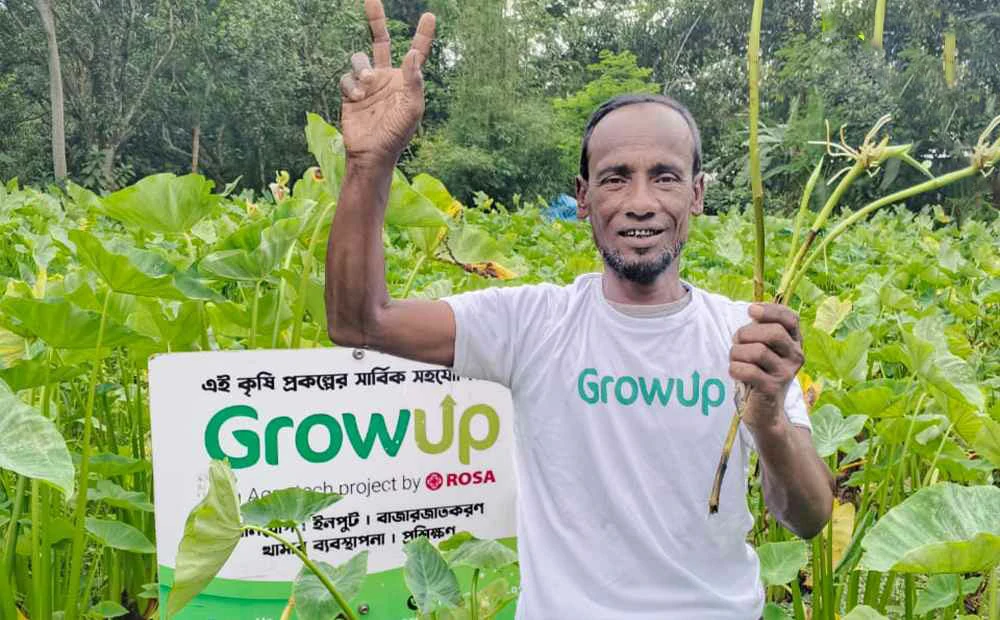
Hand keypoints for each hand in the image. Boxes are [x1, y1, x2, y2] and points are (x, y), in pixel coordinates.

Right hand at [340, 0, 435, 166]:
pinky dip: (350, 85)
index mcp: (406, 80)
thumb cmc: (396, 134)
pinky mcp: (350, 92)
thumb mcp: (412, 109)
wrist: (371, 153)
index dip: (423, 35)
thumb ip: (414, 82)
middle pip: (380, 40)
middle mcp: (386, 77)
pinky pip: (346, 77)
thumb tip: (411, 54)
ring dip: (361, 67)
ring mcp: (367, 84)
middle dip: (376, 20)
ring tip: (367, 82)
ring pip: (360, 58)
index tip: (430, 16)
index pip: (416, 52)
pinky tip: (356, 98)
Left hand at [729, 303, 803, 428]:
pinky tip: (735, 371)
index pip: (790, 318)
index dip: (770, 310)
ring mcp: (786, 373)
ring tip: (735, 360)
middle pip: (773, 332)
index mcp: (794, 342)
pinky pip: (749, 370)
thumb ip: (760, 329)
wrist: (765, 410)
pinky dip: (735, 368)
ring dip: (737, 352)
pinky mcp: (773, 388)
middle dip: (747, 333)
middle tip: (737, 342)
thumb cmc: (759, 372)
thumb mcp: (763, 347)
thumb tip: (753, 310)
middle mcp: (796, 356)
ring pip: (758, 351)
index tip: (751, 311)